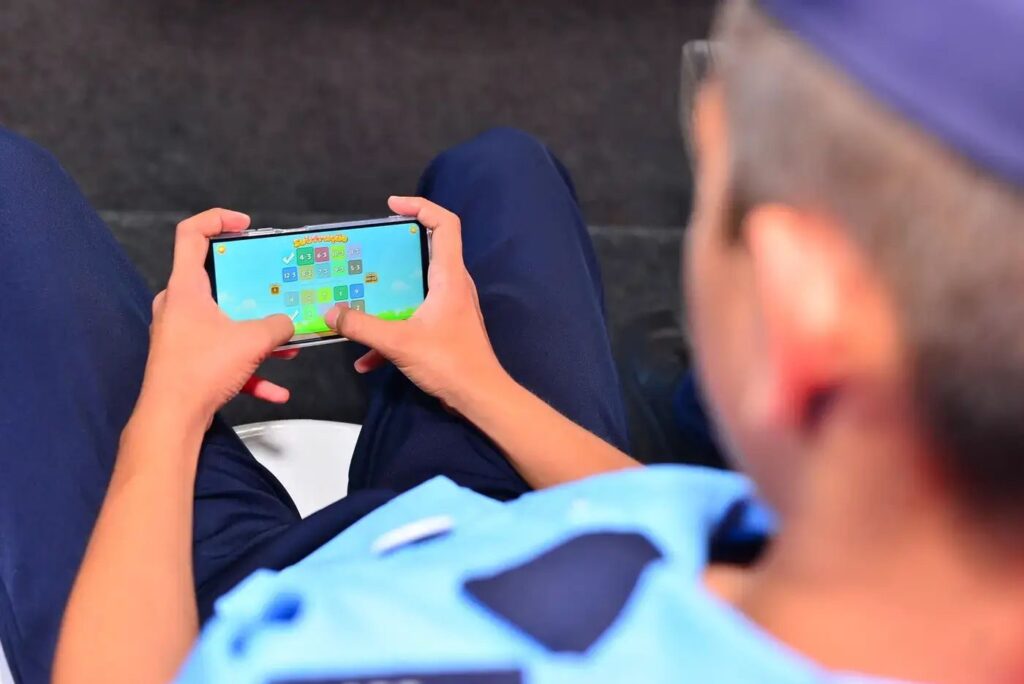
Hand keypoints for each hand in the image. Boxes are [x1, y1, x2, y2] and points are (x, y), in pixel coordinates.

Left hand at [139, 209, 295, 423]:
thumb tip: (290, 324)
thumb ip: (277, 326)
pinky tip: (277, 391)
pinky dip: (250, 369)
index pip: (191, 234)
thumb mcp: (252, 341)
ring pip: (224, 322)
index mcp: (185, 288)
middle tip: (272, 285)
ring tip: (286, 343)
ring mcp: (181, 334)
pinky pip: (224, 357)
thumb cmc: (201, 370)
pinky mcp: (187, 361)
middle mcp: (178, 306)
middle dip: (249, 286)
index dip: (217, 219)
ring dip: (256, 332)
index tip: (245, 225)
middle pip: (214, 280)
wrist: (172, 419)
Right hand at [325, 196, 505, 408]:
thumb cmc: (449, 363)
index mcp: (449, 276)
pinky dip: (392, 331)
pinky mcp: (446, 329)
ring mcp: (451, 307)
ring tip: (358, 301)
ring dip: (388, 295)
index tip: (392, 205)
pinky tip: (366, 359)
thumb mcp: (399, 342)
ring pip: (416, 288)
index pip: (445, 224)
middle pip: (426, 252)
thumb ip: (362, 326)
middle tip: (367, 251)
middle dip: (394, 251)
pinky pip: (414, 319)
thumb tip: (330, 312)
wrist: (479, 398)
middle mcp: (453, 285)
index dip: (421, 206)